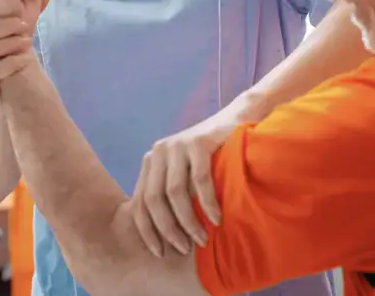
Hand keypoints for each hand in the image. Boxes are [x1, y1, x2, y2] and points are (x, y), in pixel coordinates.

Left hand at [131, 102, 255, 257]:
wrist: (234, 122)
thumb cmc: (210, 156)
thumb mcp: (184, 174)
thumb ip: (170, 195)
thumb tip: (164, 239)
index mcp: (150, 162)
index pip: (140, 202)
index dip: (147, 231)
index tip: (160, 253)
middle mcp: (158, 152)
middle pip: (154, 199)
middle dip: (167, 229)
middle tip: (183, 249)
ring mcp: (177, 145)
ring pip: (175, 192)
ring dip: (188, 221)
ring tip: (202, 239)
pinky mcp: (198, 142)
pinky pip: (200, 181)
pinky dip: (208, 204)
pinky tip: (217, 219)